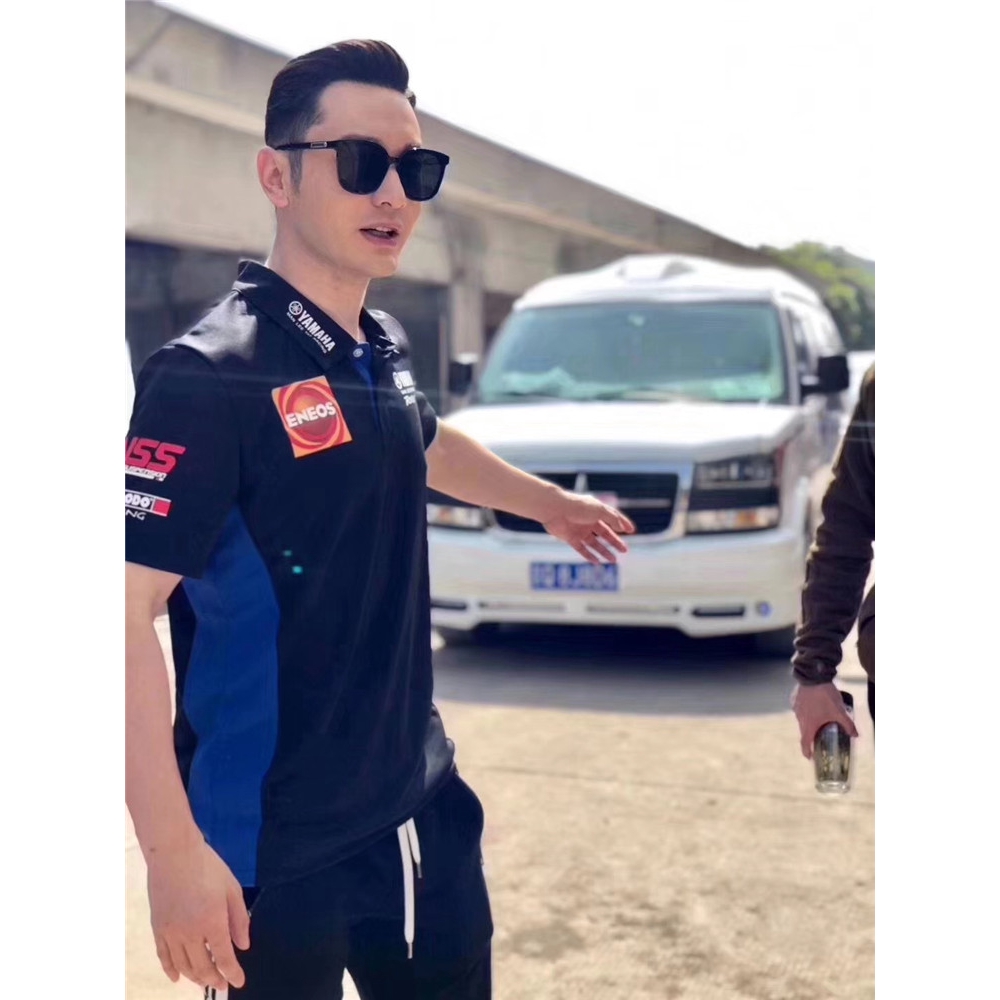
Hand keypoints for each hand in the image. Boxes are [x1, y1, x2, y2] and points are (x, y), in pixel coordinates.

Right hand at [146, 838, 250, 991]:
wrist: (174, 854)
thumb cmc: (207, 867)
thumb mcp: (231, 888)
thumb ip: (239, 919)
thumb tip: (243, 946)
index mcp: (212, 922)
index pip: (224, 958)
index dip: (232, 973)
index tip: (238, 982)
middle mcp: (190, 933)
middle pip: (202, 967)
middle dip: (214, 979)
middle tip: (222, 984)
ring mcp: (171, 933)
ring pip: (183, 966)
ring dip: (195, 977)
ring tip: (205, 980)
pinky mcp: (157, 929)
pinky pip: (163, 957)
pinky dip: (171, 970)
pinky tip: (177, 977)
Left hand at [540, 491, 635, 562]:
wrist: (555, 509)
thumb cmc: (578, 506)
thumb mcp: (599, 510)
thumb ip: (612, 519)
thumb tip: (622, 528)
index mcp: (596, 511)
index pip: (612, 518)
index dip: (622, 524)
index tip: (632, 531)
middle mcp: (588, 521)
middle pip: (605, 533)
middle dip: (615, 542)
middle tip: (625, 550)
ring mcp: (579, 530)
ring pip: (595, 543)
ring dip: (604, 551)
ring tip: (614, 560)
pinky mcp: (570, 538)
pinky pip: (582, 549)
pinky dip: (590, 556)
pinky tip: (598, 562)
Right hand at [792, 682, 858, 757]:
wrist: (813, 676)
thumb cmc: (825, 697)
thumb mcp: (839, 712)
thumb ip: (847, 725)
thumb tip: (856, 735)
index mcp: (809, 725)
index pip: (805, 743)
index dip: (807, 752)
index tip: (810, 757)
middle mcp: (800, 719)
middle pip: (804, 731)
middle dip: (810, 736)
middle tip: (818, 738)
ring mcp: (796, 708)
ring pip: (801, 719)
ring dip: (808, 722)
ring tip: (818, 720)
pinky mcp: (795, 699)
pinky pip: (800, 709)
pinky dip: (806, 711)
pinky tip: (813, 706)